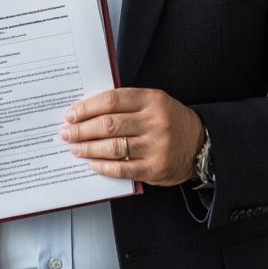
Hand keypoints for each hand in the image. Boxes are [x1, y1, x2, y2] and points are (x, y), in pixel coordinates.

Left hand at [59, 88, 204, 185]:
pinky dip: (103, 166)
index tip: (71, 114)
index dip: (87, 108)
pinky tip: (92, 163)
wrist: (201, 144)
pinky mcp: (155, 168)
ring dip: (88, 148)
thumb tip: (88, 112)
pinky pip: (122, 168)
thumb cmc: (170, 121)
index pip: (112, 100)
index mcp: (152, 100)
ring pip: (112, 147)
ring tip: (75, 148)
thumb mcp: (154, 102)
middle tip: (66, 133)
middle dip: (82, 129)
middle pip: (108, 124)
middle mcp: (155, 122)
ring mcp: (156, 146)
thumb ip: (127, 104)